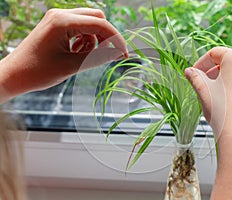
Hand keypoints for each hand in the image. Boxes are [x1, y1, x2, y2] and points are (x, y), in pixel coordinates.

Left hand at [0, 8, 127, 102]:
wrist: (13, 75)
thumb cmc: (38, 72)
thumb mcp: (72, 66)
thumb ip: (98, 58)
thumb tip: (119, 53)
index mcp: (62, 21)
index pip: (100, 24)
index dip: (116, 39)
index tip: (125, 54)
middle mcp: (60, 14)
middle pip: (97, 18)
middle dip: (106, 37)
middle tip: (109, 56)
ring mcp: (57, 18)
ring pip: (89, 23)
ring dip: (93, 40)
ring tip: (82, 57)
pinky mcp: (56, 24)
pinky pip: (80, 27)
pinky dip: (84, 40)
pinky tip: (75, 53)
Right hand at [185, 47, 231, 198]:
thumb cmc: (223, 112)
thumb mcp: (203, 91)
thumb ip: (195, 77)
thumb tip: (189, 72)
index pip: (215, 53)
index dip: (202, 63)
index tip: (195, 72)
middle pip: (230, 62)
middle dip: (215, 71)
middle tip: (205, 83)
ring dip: (229, 80)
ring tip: (219, 95)